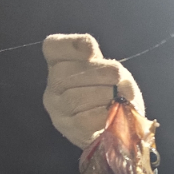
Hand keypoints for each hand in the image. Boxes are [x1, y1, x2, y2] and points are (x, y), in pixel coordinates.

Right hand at [42, 34, 144, 148]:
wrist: (115, 125)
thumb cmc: (111, 92)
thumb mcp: (113, 73)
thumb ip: (113, 70)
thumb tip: (120, 79)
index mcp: (60, 63)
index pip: (53, 47)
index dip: (71, 45)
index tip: (92, 50)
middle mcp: (53, 86)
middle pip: (64, 73)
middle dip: (98, 72)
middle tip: (119, 76)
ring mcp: (58, 109)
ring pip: (74, 98)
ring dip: (103, 94)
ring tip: (118, 97)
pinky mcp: (68, 128)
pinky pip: (82, 120)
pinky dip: (102, 115)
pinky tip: (114, 113)